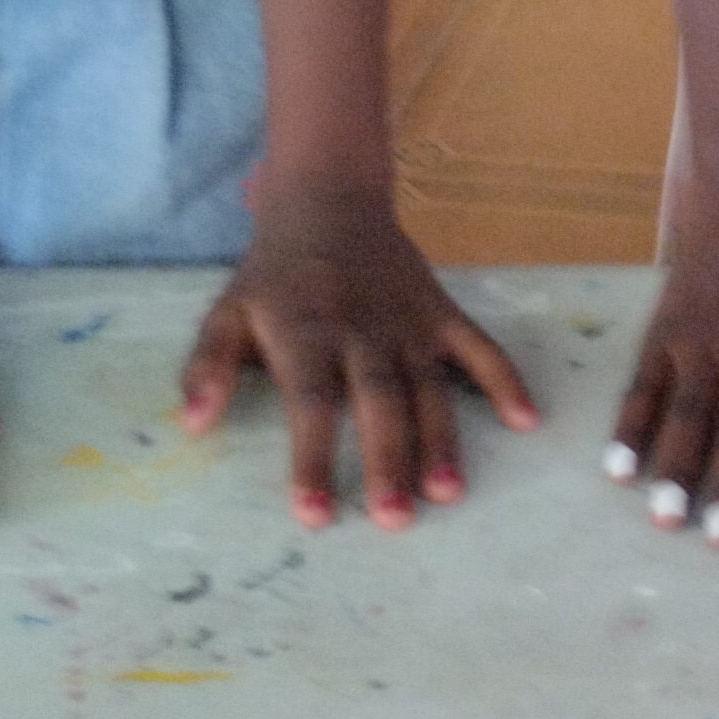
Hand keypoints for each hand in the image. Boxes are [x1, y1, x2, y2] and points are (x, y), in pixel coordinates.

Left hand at [181, 176, 537, 528]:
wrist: (329, 199)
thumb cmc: (275, 273)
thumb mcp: (227, 311)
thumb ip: (208, 366)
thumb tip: (192, 425)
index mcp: (307, 335)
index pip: (312, 404)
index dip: (313, 459)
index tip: (314, 514)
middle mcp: (362, 333)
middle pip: (379, 402)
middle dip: (388, 461)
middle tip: (394, 519)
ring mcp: (408, 323)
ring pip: (429, 387)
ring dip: (441, 439)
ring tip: (448, 492)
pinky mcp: (440, 313)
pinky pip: (479, 347)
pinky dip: (505, 380)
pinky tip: (526, 419)